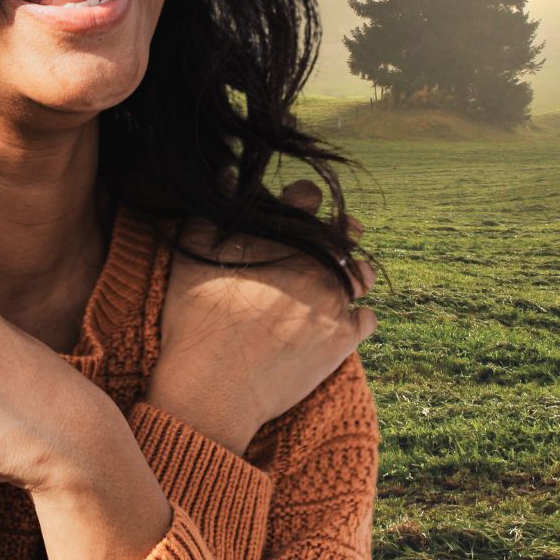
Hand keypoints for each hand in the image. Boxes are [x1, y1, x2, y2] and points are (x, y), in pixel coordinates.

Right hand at [150, 180, 376, 454]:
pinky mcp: (343, 340)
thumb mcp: (193, 254)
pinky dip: (357, 317)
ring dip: (354, 273)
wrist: (212, 387)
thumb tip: (229, 173)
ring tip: (338, 279)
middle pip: (345, 235)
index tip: (300, 206)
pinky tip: (341, 319)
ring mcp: (334, 302)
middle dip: (339, 233)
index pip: (308, 199)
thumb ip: (213, 210)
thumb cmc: (195, 319)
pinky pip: (366, 319)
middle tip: (329, 241)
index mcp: (285, 237)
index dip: (305, 199)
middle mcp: (317, 263)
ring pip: (362, 275)